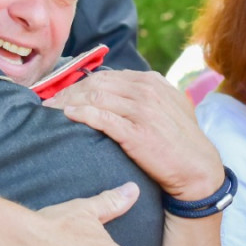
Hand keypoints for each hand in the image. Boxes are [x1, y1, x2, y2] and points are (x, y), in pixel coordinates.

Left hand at [46, 71, 224, 199]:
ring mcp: (142, 110)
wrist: (198, 169)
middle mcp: (146, 90)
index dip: (79, 83)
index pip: (106, 76)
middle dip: (67, 91)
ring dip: (68, 102)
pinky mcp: (136, 131)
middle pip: (95, 83)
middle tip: (48, 102)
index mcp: (152, 82)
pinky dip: (80, 114)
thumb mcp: (168, 108)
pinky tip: (66, 116)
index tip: (62, 93)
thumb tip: (118, 93)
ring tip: (50, 111)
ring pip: (94, 97)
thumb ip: (145, 96)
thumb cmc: (180, 143)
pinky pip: (101, 117)